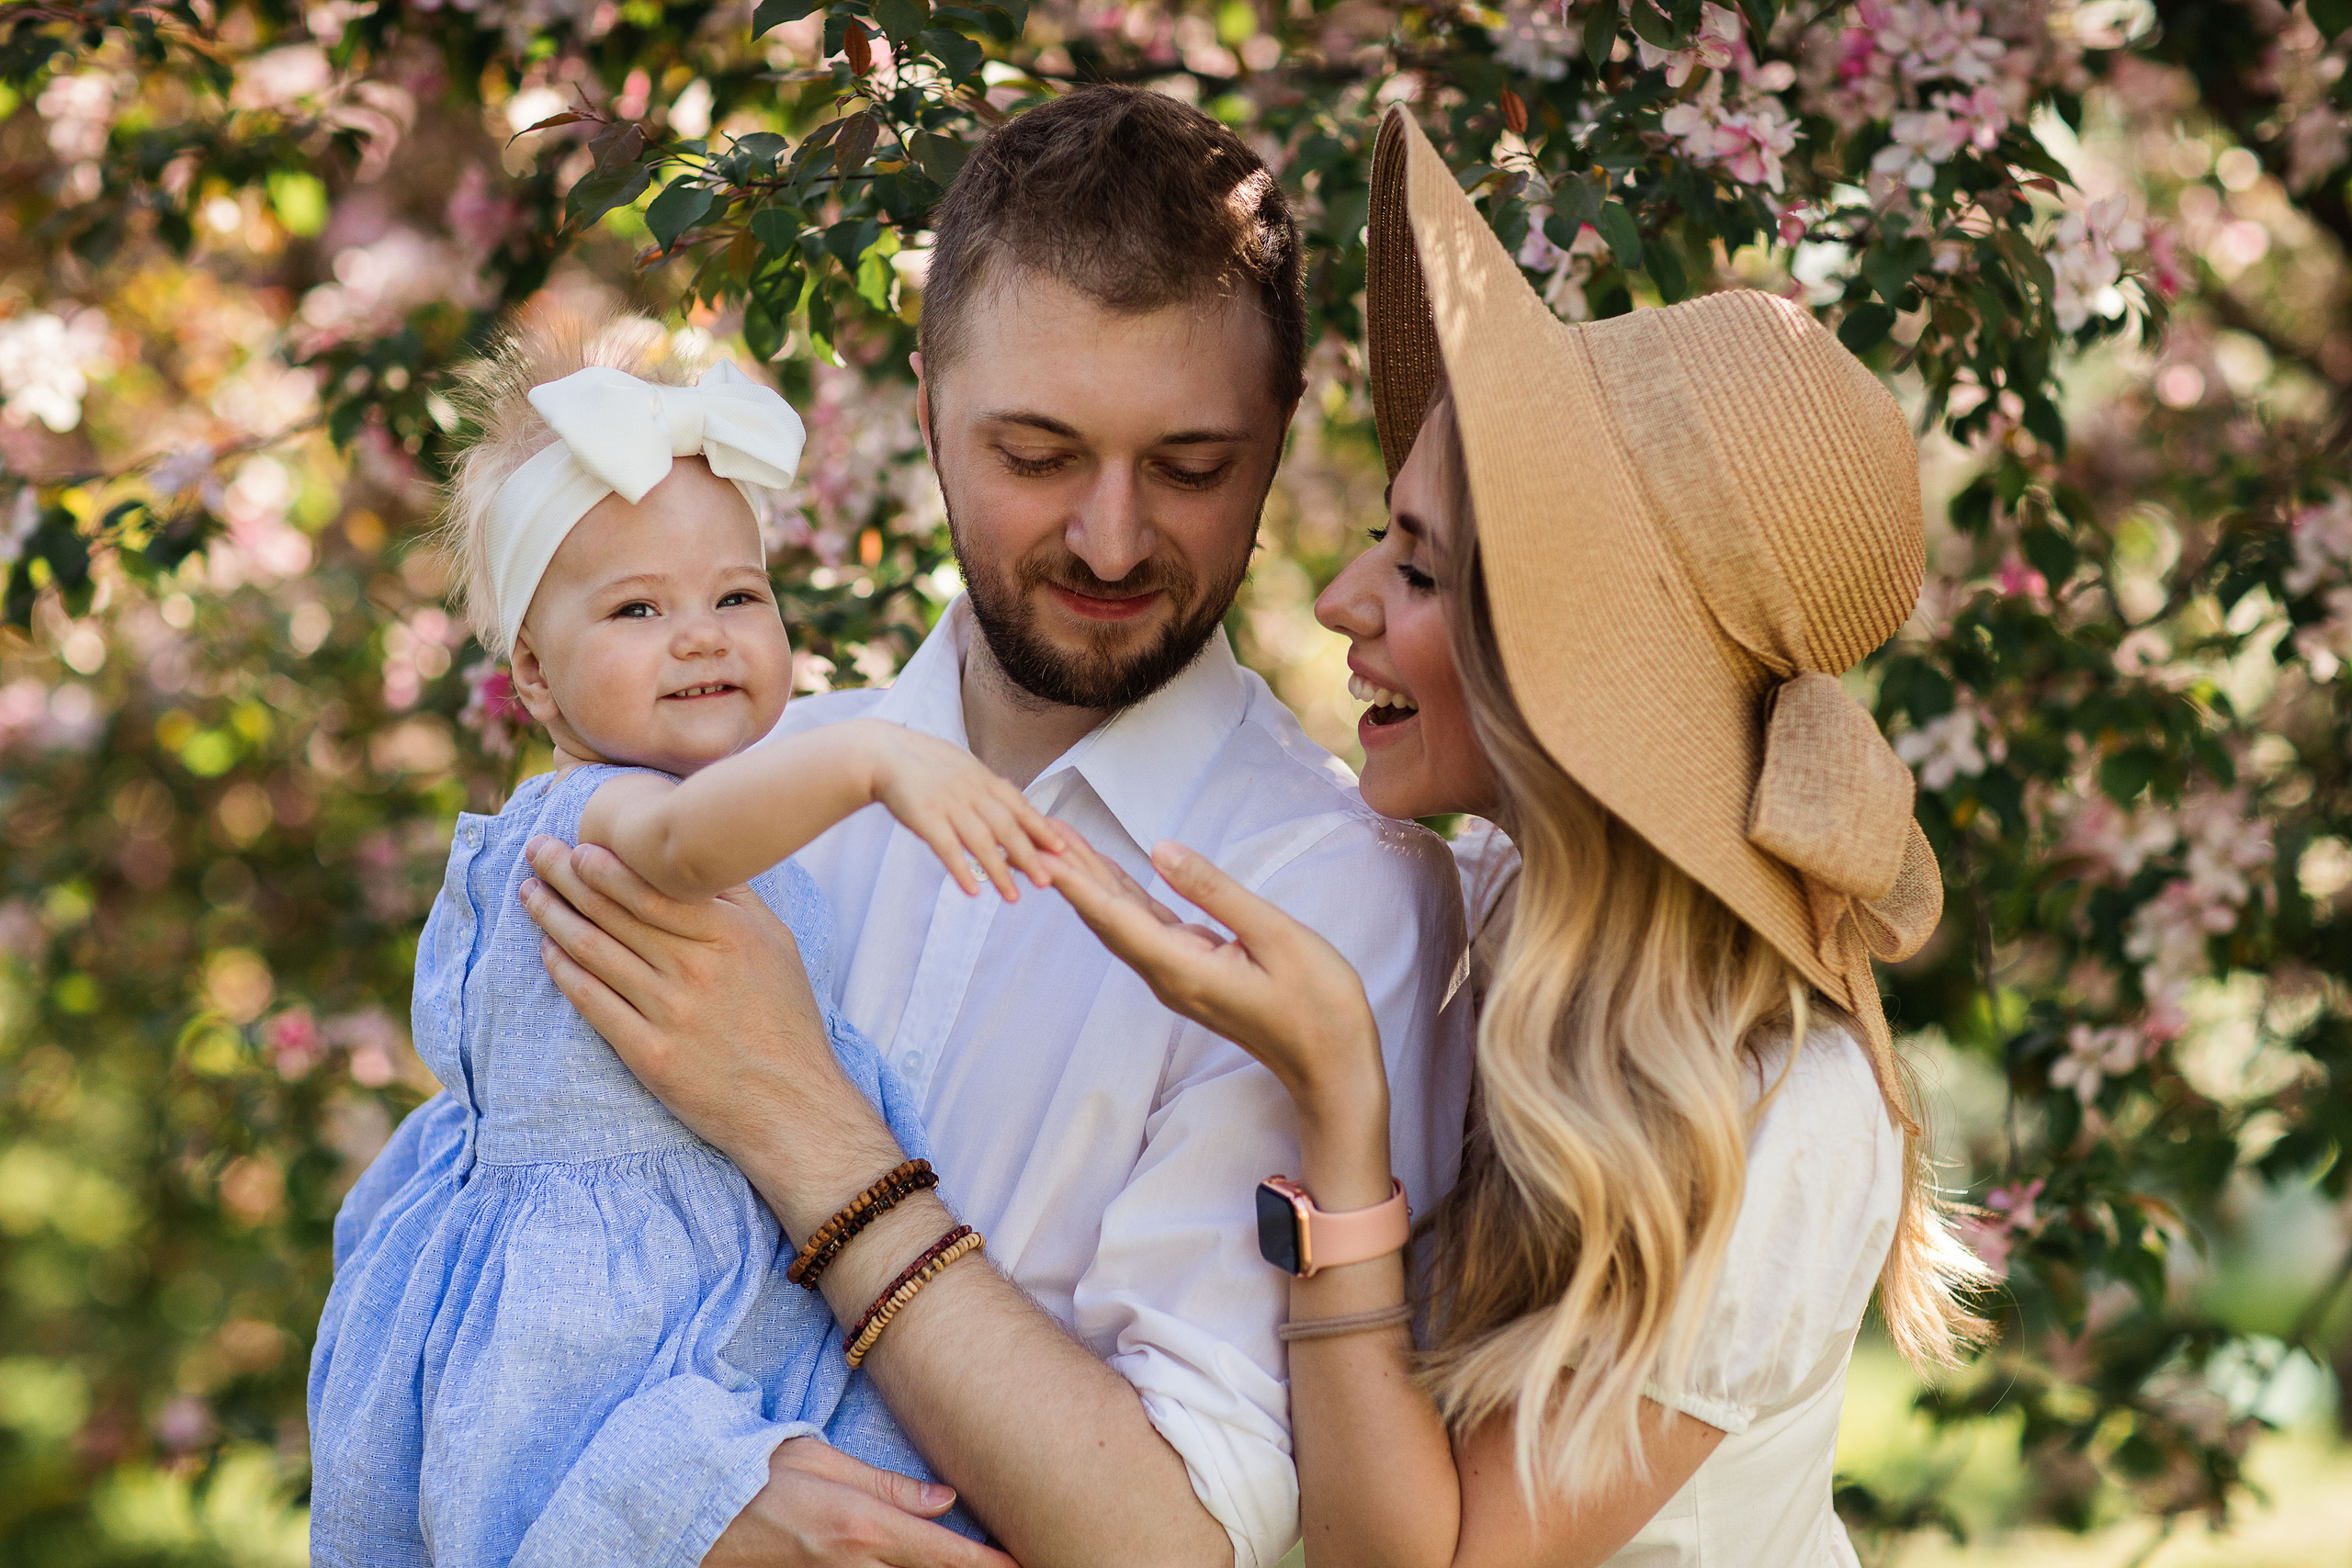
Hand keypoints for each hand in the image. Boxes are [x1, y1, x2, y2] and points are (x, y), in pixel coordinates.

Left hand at [521, 836, 902, 1235]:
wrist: (791, 1103)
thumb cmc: (785, 1019)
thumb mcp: (779, 944)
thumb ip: (738, 899)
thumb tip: (700, 855)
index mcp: (728, 936)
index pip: (650, 890)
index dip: (605, 866)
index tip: (574, 847)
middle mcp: (695, 969)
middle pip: (614, 914)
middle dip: (566, 878)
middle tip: (535, 852)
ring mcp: (669, 1012)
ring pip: (595, 953)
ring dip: (554, 918)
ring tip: (531, 895)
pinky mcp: (648, 1054)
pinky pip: (593, 1003)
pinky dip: (565, 973)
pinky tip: (547, 952)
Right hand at [703, 1438, 1015, 1567]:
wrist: (686, 1508)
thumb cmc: (753, 1472)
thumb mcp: (822, 1460)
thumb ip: (888, 1487)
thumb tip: (945, 1500)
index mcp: (860, 1526)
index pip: (945, 1555)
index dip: (991, 1566)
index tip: (1025, 1565)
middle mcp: (851, 1567)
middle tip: (1009, 1566)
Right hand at [852, 720, 1063, 900]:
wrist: (884, 753)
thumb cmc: (925, 763)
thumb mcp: (965, 766)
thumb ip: (988, 786)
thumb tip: (1012, 798)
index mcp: (984, 779)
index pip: (1020, 807)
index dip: (1042, 829)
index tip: (1063, 849)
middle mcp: (972, 792)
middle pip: (1007, 828)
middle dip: (1029, 856)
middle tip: (1047, 881)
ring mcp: (949, 804)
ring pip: (981, 842)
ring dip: (1000, 872)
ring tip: (1013, 897)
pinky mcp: (925, 817)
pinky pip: (947, 848)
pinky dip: (961, 870)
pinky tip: (973, 891)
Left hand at [1040, 832, 1383, 1112]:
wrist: (1332, 1066)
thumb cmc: (1317, 1003)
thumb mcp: (1275, 936)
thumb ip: (1215, 892)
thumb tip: (1161, 852)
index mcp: (1182, 967)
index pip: (1113, 916)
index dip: (1073, 879)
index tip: (1038, 848)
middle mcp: (1168, 976)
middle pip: (1106, 917)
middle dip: (1070, 871)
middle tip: (1036, 826)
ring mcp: (1178, 977)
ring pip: (1122, 922)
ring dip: (1091, 882)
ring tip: (1061, 841)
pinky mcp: (1193, 973)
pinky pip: (1146, 930)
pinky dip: (1123, 898)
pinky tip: (1112, 877)